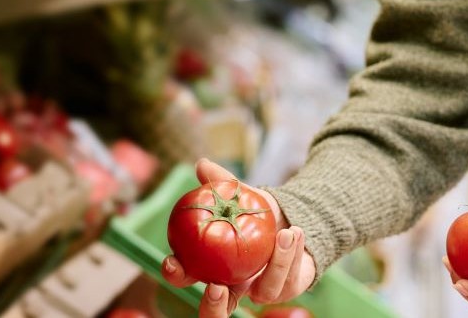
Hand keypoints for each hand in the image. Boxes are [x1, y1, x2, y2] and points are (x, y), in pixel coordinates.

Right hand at [161, 159, 316, 317]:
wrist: (291, 217)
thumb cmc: (257, 211)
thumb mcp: (241, 194)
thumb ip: (222, 183)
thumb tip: (202, 164)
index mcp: (212, 266)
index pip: (188, 276)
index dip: (177, 274)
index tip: (173, 262)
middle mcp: (233, 286)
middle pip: (215, 314)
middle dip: (212, 307)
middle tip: (215, 287)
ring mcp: (260, 291)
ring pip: (263, 294)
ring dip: (275, 264)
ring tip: (285, 233)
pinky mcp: (285, 289)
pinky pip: (287, 280)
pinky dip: (291, 255)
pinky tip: (294, 232)